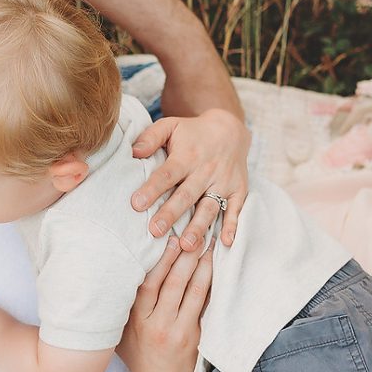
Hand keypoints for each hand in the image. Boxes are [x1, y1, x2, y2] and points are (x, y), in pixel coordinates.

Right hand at [114, 243, 212, 371]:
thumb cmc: (142, 364)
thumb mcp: (123, 338)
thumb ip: (123, 311)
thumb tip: (121, 277)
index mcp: (136, 322)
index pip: (146, 283)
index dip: (158, 259)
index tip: (168, 238)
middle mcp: (156, 326)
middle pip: (171, 282)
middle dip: (183, 254)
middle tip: (193, 231)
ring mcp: (178, 333)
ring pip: (191, 292)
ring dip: (201, 266)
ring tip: (208, 244)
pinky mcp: (196, 340)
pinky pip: (205, 307)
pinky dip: (211, 287)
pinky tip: (217, 271)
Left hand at [128, 108, 250, 249]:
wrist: (230, 129)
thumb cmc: (192, 132)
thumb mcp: (170, 126)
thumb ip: (151, 137)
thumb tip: (133, 152)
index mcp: (186, 156)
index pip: (167, 174)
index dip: (152, 189)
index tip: (136, 204)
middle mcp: (206, 170)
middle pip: (186, 195)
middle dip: (171, 213)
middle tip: (155, 231)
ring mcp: (223, 182)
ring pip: (209, 207)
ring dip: (198, 227)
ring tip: (185, 245)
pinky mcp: (238, 190)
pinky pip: (235, 209)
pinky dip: (232, 225)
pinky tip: (225, 242)